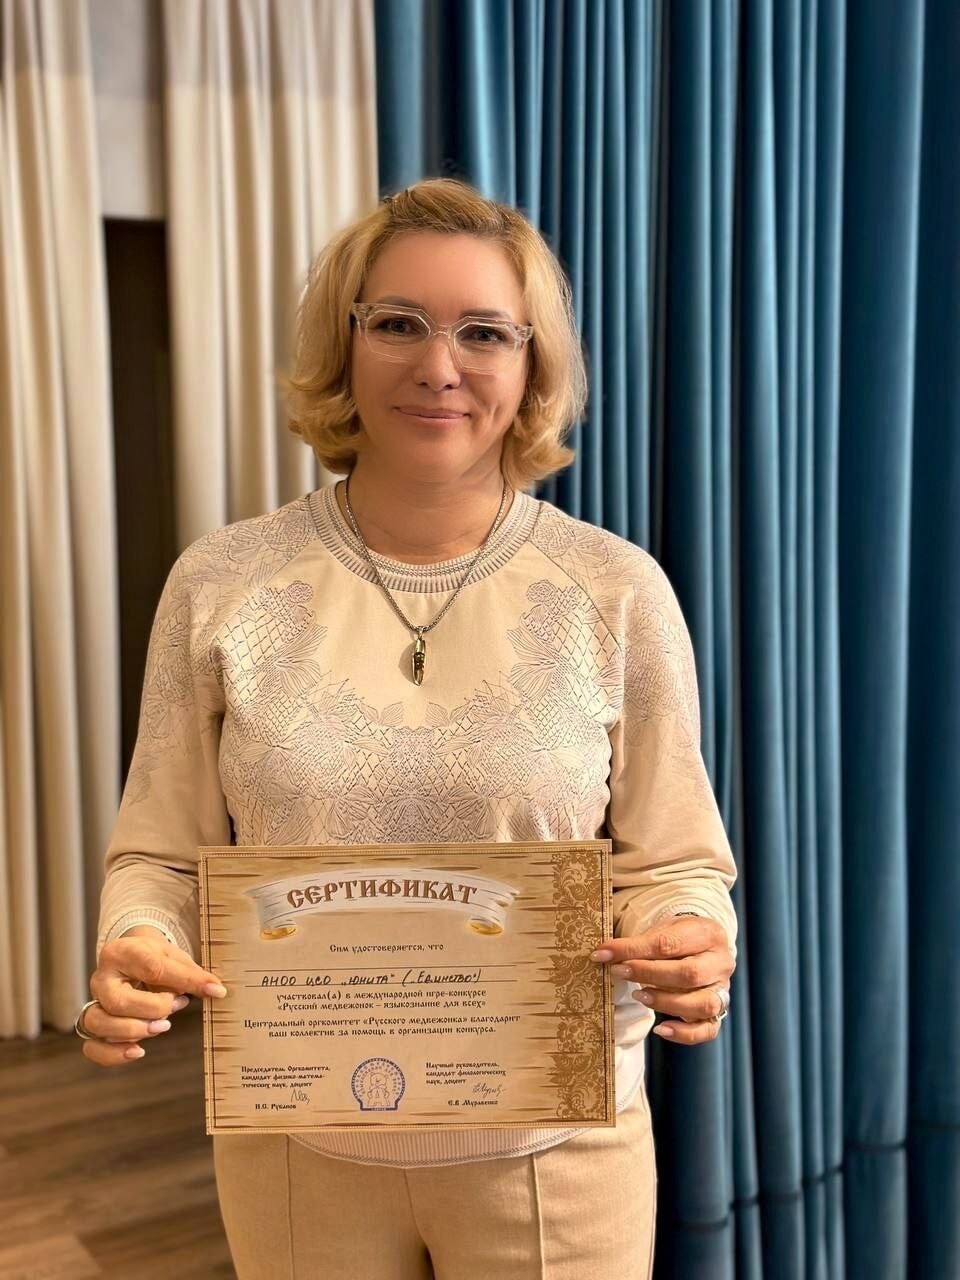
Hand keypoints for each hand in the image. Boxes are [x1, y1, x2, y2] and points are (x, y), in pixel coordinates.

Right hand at [80, 928, 227, 1067]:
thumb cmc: (153, 957)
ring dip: (134, 1031)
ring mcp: (94, 1002)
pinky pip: (92, 1046)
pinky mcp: (92, 1023)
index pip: (151, 968)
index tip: (213, 990)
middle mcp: (102, 978)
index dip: (185, 981)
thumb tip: (216, 991)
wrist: (131, 956)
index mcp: (122, 952)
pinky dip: (113, 1054)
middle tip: (177, 1005)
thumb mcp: (172, 956)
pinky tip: (137, 1051)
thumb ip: (190, 973)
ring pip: (99, 1023)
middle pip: (118, 1002)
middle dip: (153, 1010)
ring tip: (161, 1027)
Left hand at [592, 916, 734, 1044]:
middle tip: (619, 972)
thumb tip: (603, 954)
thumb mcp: (661, 930)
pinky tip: (661, 1030)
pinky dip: (684, 1034)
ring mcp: (723, 989)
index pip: (669, 943)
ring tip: (638, 996)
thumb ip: (637, 944)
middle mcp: (721, 962)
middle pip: (689, 974)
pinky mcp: (719, 1012)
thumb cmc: (677, 938)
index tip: (604, 953)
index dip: (633, 950)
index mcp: (708, 933)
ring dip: (666, 1003)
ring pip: (702, 1004)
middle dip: (649, 975)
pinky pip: (707, 1030)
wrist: (702, 946)